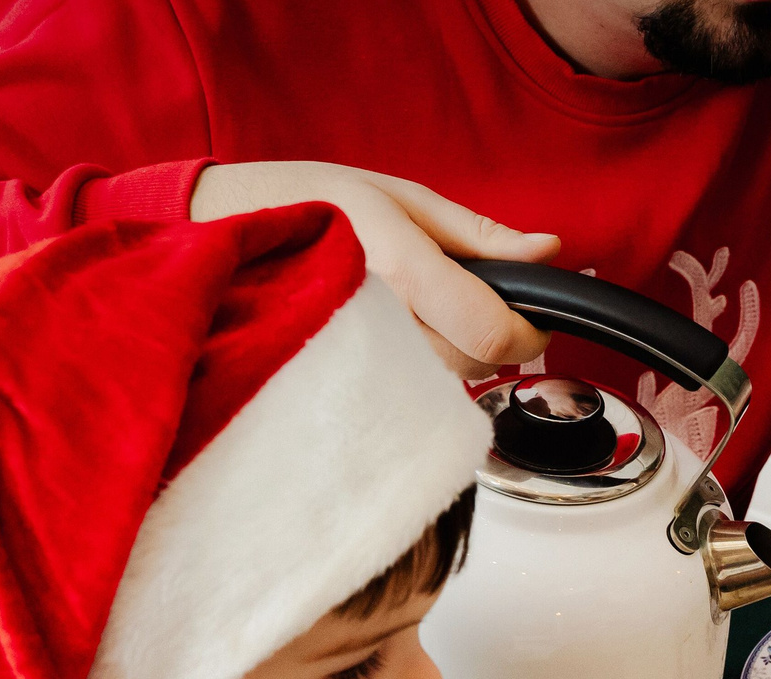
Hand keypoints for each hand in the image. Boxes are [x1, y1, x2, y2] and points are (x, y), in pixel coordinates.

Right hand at [190, 161, 560, 378]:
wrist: (222, 231)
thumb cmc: (307, 202)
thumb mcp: (402, 196)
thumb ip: (480, 235)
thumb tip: (548, 250)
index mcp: (402, 271)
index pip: (493, 333)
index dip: (531, 331)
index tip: (537, 316)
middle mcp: (383, 324)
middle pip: (478, 363)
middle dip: (494, 336)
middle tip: (473, 297)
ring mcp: (363, 360)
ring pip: (448, 381)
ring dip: (458, 350)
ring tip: (427, 306)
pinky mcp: (348, 381)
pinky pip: (413, 389)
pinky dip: (425, 364)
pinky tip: (404, 331)